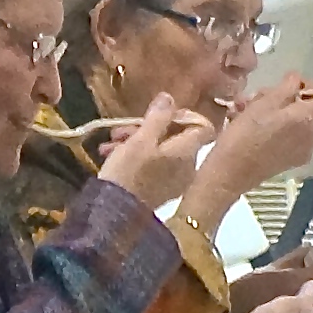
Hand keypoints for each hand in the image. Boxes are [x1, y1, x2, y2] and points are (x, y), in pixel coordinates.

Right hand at [99, 94, 215, 207]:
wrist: (115, 216)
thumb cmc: (129, 173)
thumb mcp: (140, 139)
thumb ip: (158, 117)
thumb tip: (169, 97)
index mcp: (187, 152)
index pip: (202, 126)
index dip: (183, 115)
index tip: (159, 113)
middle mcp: (187, 167)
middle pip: (176, 137)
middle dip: (146, 128)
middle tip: (120, 129)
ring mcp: (174, 182)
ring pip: (160, 151)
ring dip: (135, 141)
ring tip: (110, 144)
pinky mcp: (159, 192)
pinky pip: (153, 166)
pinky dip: (135, 158)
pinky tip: (111, 157)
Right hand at [183, 75, 312, 221]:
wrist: (230, 173)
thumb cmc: (245, 135)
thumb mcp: (264, 103)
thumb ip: (287, 87)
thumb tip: (297, 79)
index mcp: (307, 119)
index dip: (312, 88)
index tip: (290, 86)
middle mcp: (311, 136)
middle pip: (305, 109)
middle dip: (283, 100)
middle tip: (255, 97)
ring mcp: (301, 151)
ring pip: (293, 123)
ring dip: (273, 113)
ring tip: (245, 112)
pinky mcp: (290, 162)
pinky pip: (287, 138)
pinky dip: (273, 129)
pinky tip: (250, 128)